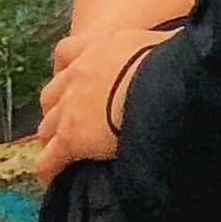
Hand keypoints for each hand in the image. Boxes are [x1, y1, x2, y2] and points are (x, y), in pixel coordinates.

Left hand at [33, 16, 170, 183]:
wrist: (157, 87)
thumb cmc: (169, 62)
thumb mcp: (163, 42)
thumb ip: (156, 46)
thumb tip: (174, 46)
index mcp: (97, 48)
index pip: (66, 52)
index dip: (65, 68)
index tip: (71, 79)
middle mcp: (77, 74)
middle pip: (52, 93)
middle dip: (56, 107)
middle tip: (67, 120)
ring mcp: (70, 107)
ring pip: (47, 126)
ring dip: (52, 137)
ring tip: (61, 150)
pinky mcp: (70, 139)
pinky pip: (49, 158)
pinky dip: (48, 168)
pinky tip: (52, 179)